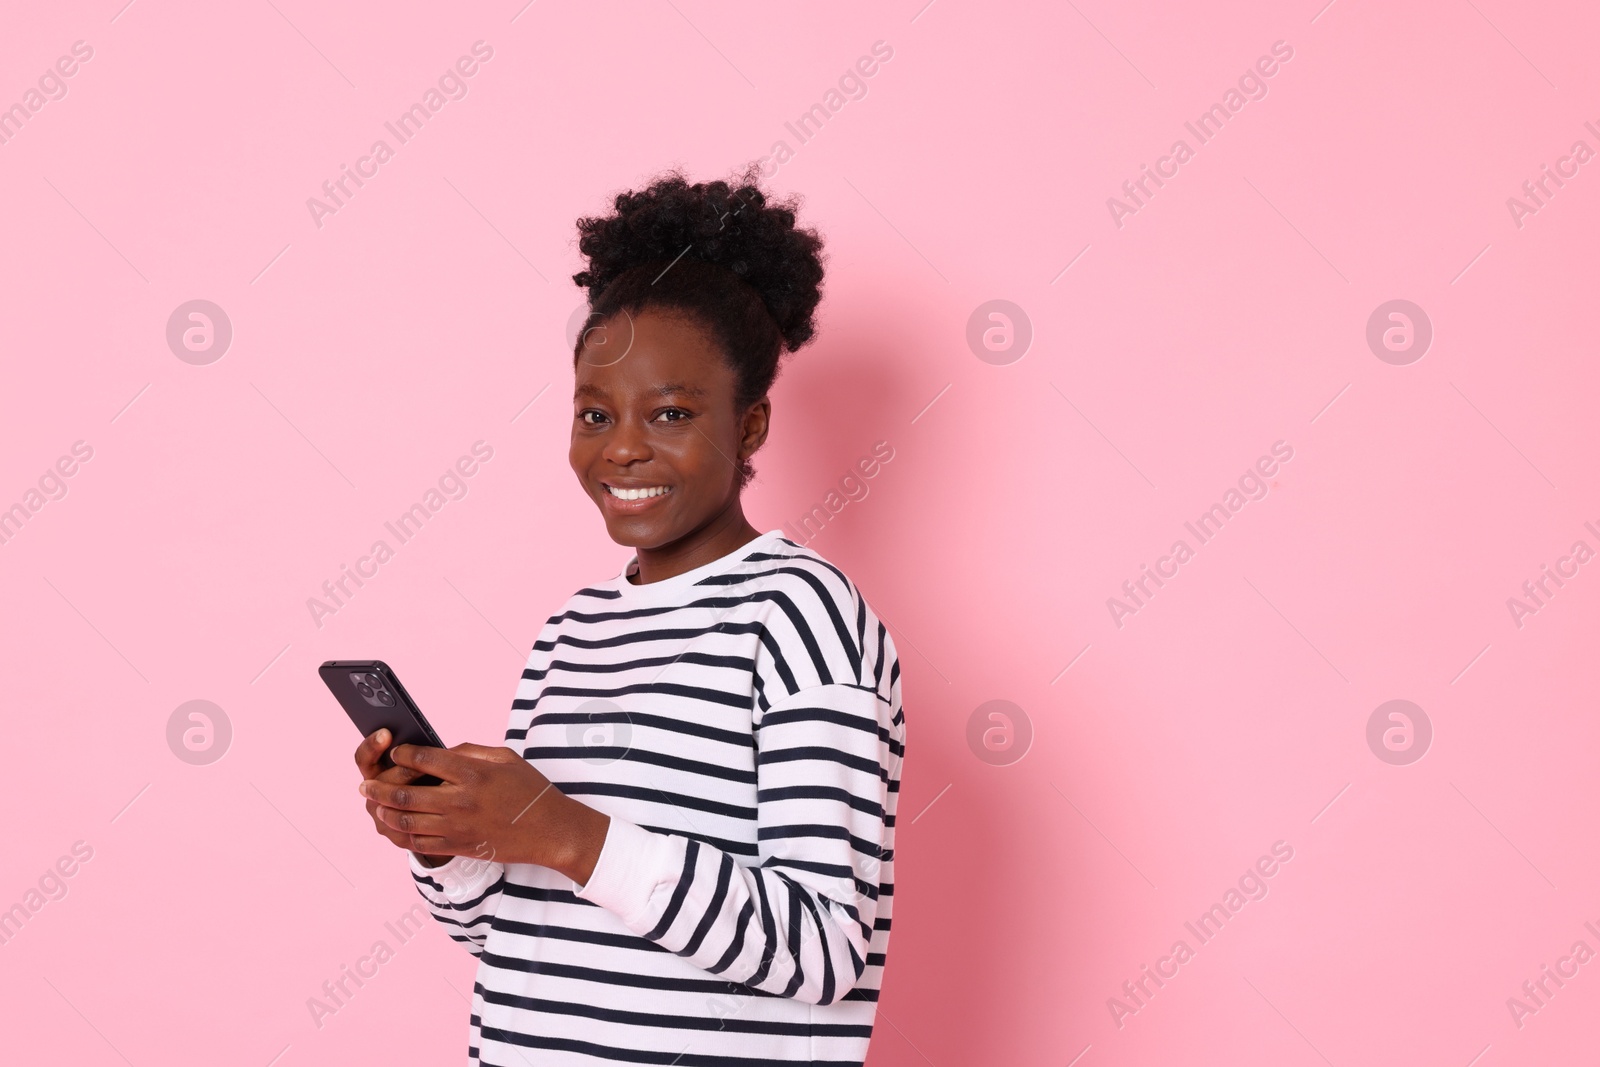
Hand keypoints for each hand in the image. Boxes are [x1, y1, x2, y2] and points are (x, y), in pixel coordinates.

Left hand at [357, 741, 610, 883]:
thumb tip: (439, 751)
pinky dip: (402, 834)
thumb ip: (470, 751)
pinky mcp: (459, 846)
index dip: (401, 754)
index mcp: (471, 772)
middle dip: (378, 787)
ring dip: (383, 812)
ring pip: (405, 821)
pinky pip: (419, 843)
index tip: (395, 752)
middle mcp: (460, 799)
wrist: (549, 830)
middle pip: (404, 792)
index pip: (422, 758)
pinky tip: (395, 827)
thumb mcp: (505, 757)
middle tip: (365, 784)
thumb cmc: (530, 790)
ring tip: (374, 805)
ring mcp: (457, 826)